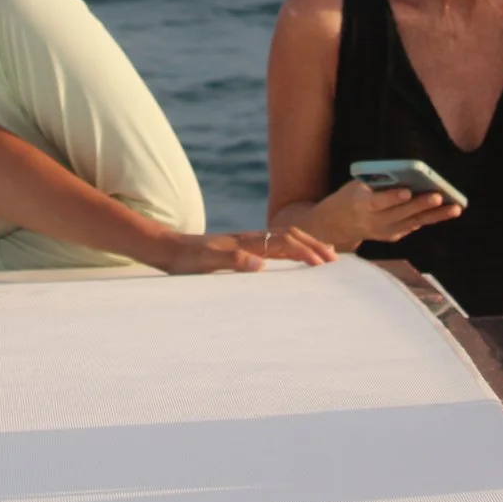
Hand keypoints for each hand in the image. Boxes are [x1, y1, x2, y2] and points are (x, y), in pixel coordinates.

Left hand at [149, 225, 335, 273]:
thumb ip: (232, 261)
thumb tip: (262, 264)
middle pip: (289, 236)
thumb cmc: (185, 260)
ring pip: (283, 239)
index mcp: (246, 242)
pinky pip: (273, 246)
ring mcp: (246, 242)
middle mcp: (249, 239)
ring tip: (322, 257)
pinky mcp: (241, 248)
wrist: (168, 249)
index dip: (304, 253)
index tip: (323, 264)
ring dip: (304, 246)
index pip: (283, 244)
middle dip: (312, 246)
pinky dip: (290, 249)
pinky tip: (292, 260)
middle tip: (334, 260)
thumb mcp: (205, 263)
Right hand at [299, 178, 463, 249]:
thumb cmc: (351, 196)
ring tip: (455, 207)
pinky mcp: (392, 237)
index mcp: (361, 204)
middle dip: (421, 205)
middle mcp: (373, 222)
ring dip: (435, 216)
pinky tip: (446, 211)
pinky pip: (413, 226)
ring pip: (413, 223)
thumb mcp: (357, 185)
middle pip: (400, 213)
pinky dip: (429, 218)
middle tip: (439, 196)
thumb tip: (408, 176)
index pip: (379, 202)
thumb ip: (379, 183)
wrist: (337, 224)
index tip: (407, 190)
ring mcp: (384, 232)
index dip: (393, 197)